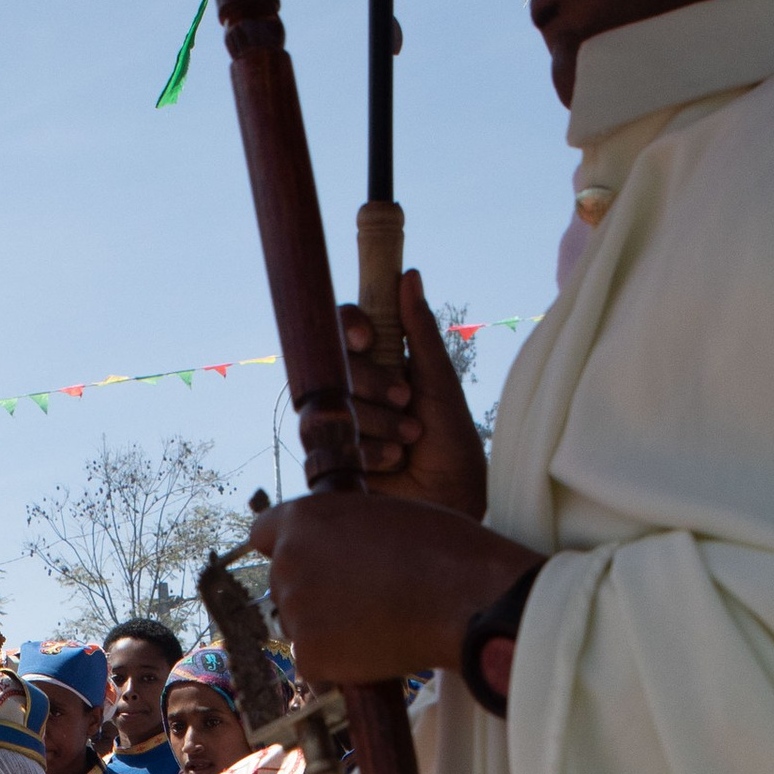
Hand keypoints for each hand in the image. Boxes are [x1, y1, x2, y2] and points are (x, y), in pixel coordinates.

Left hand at [253, 488, 528, 689]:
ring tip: (374, 623)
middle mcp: (288, 562)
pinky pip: (313, 662)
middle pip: (282, 583)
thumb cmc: (440, 550)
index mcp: (302, 518)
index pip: (263, 533)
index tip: (310, 560)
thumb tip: (331, 546)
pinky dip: (337, 663)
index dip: (289, 547)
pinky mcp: (308, 655)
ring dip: (324, 628)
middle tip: (360, 599)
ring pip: (298, 625)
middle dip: (312, 592)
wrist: (463, 599)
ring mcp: (295, 611)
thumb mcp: (381, 514)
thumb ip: (341, 528)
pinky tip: (374, 648)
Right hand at [341, 266, 488, 515]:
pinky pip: (322, 450)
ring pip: (325, 409)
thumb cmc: (451, 441)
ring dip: (373, 423)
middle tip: (406, 400)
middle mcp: (347, 393)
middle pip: (330, 368)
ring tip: (407, 441)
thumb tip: (409, 274)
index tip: (366, 337)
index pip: (339, 330)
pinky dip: (364, 455)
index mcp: (371, 365)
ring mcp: (334, 429)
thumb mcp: (439, 381)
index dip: (347, 327)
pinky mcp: (326, 467)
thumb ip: (420, 331)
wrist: (450, 500)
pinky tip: (390, 465)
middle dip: (371, 383)